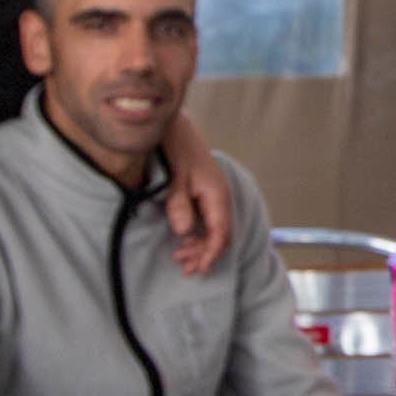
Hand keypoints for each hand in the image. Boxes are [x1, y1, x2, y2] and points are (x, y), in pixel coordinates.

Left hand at [162, 116, 231, 278]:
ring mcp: (213, 197)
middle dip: (204, 254)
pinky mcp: (204, 196)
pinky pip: (206, 222)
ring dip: (199, 246)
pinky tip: (182, 240)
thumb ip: (178, 204)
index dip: (211, 254)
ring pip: (213, 231)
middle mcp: (220, 198)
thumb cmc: (176, 148)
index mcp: (217, 195)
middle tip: (184, 267)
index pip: (221, 234)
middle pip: (220, 236)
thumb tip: (183, 231)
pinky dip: (196, 235)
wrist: (174, 126)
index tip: (198, 269)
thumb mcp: (174, 176)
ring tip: (179, 256)